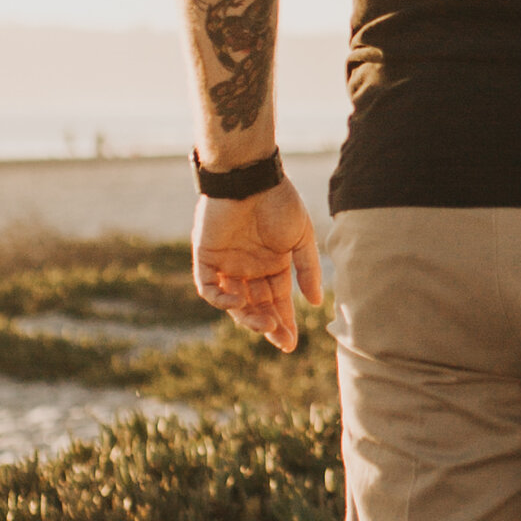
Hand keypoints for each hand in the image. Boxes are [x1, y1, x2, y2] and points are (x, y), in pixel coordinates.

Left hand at [192, 178, 323, 354]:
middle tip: (279, 338)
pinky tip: (238, 301)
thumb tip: (315, 303)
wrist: (251, 176)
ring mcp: (226, 263)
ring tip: (264, 323)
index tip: (290, 344)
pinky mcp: (206, 255)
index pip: (277, 301)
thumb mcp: (302, 238)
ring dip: (247, 316)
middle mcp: (249, 267)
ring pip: (232, 302)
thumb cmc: (279, 202)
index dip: (283, 323)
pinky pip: (208, 286)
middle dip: (267, 325)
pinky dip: (220, 298)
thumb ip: (307, 269)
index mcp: (272, 264)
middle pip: (256, 306)